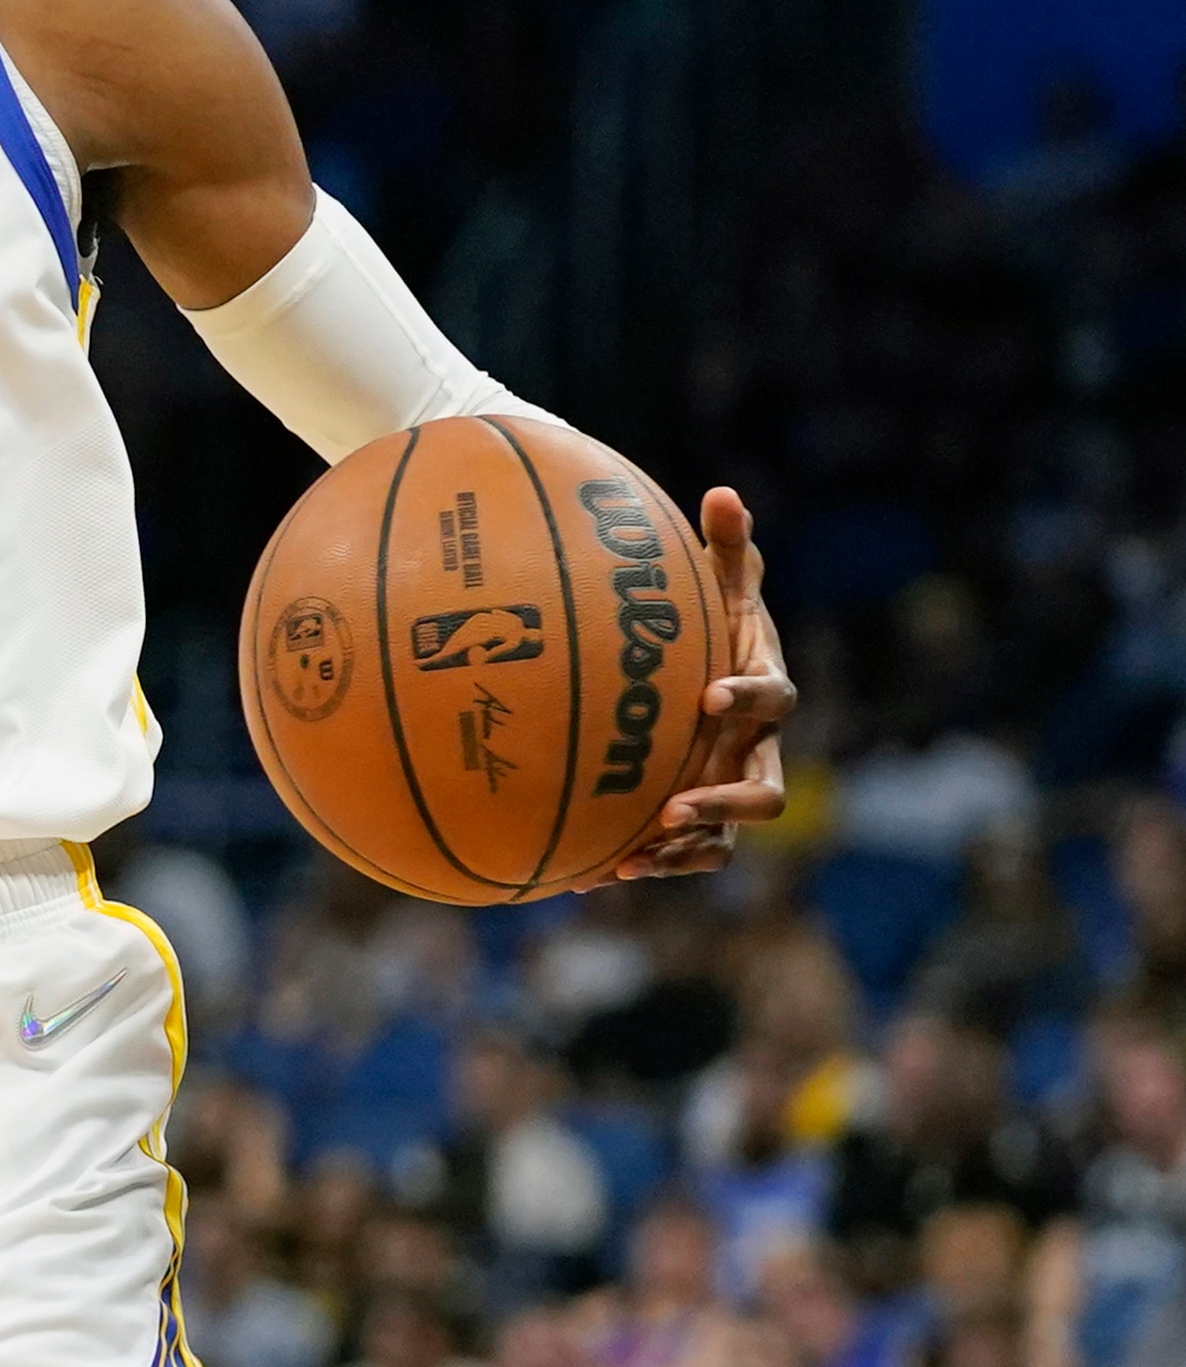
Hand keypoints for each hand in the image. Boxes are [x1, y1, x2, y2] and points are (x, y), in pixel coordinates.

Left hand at [600, 485, 796, 882]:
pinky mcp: (695, 820)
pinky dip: (646, 864)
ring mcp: (726, 789)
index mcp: (763, 692)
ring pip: (726, 840)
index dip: (747, 698)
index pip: (773, 698)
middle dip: (724, 804)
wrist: (701, 680)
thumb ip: (725, 548)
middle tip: (674, 807)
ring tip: (635, 857)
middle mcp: (754, 750)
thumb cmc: (712, 626)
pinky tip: (594, 874)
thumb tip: (722, 492)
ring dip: (686, 850)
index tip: (709, 696)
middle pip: (764, 793)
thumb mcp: (718, 586)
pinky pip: (682, 855)